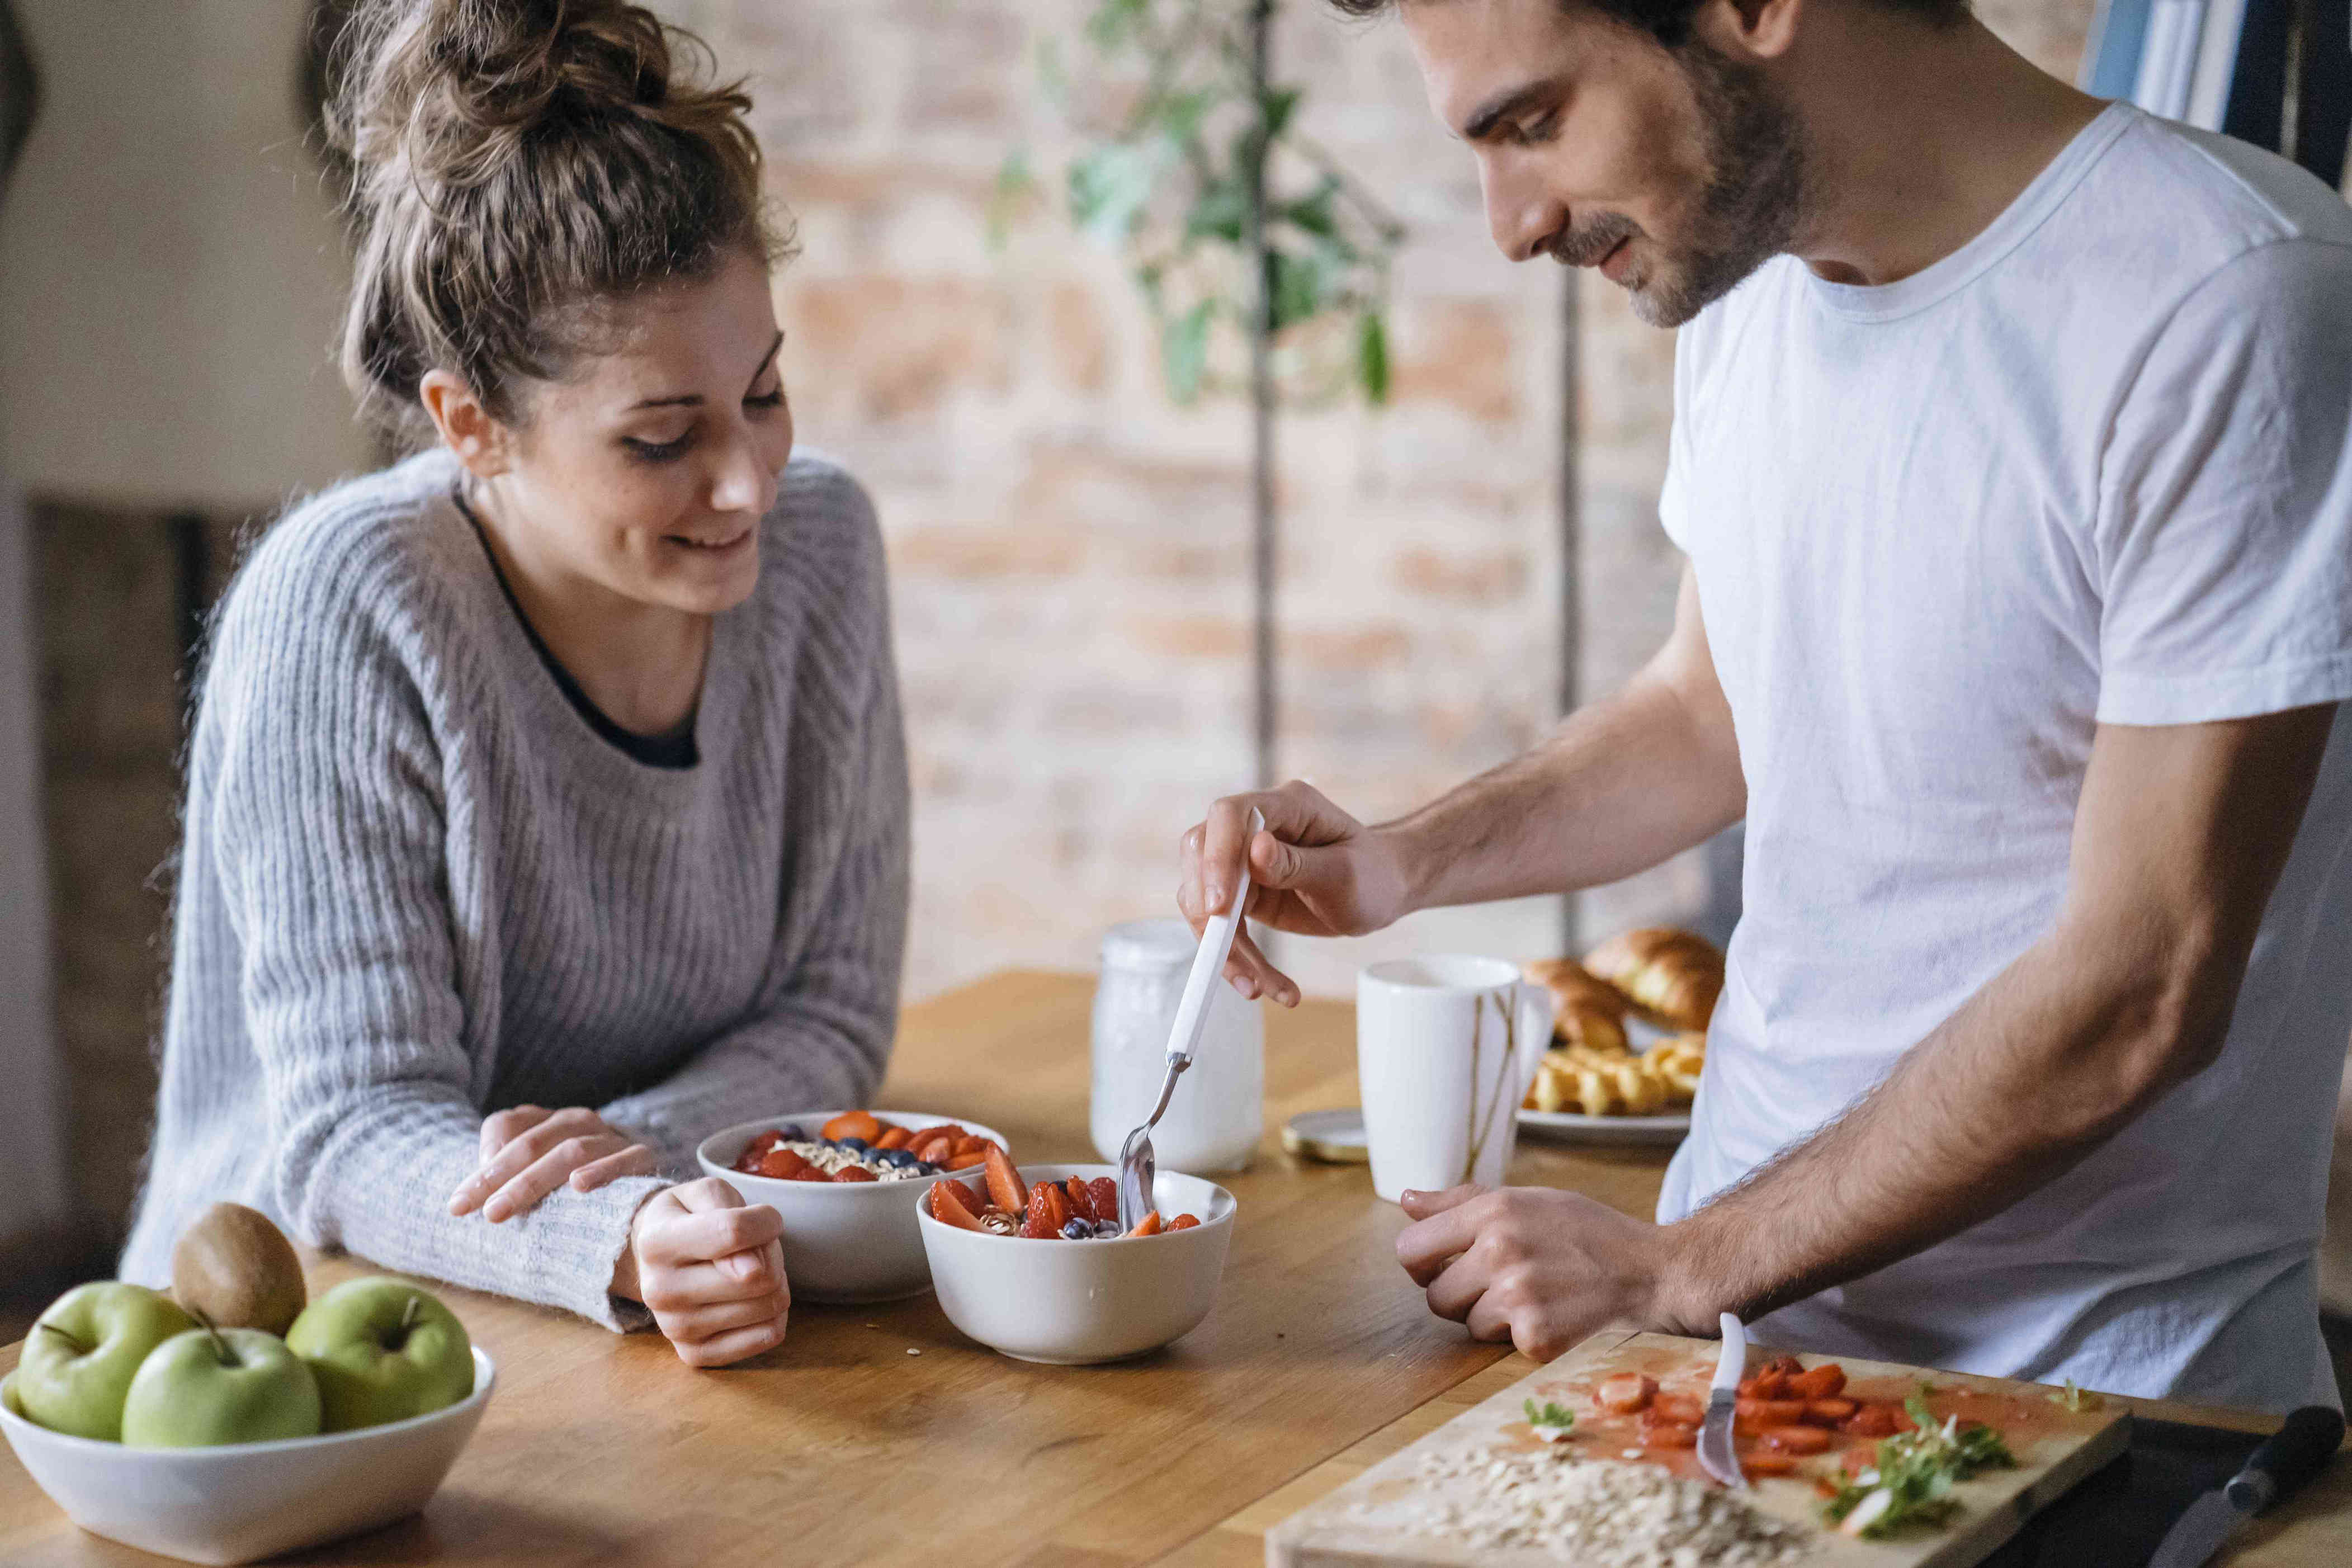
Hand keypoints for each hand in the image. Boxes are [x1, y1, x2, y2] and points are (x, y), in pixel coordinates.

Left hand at [449, 1105, 658, 1221]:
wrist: (637, 1183)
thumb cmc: (572, 1187)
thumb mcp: (534, 1177)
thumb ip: (506, 1175)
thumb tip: (480, 1195)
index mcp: (544, 1119)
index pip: (504, 1127)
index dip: (480, 1164)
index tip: (458, 1206)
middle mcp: (576, 1120)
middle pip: (531, 1143)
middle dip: (500, 1179)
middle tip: (481, 1213)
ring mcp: (609, 1136)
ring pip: (570, 1151)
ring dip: (533, 1181)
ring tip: (504, 1210)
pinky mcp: (641, 1155)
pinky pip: (624, 1159)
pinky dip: (602, 1170)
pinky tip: (579, 1185)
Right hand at [614, 1178, 789, 1367]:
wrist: (660, 1258)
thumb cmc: (692, 1218)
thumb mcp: (707, 1193)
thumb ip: (729, 1213)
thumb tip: (752, 1270)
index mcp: (656, 1242)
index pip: (734, 1232)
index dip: (766, 1222)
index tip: (764, 1219)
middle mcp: (658, 1291)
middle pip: (760, 1275)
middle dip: (771, 1254)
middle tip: (753, 1248)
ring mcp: (675, 1328)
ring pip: (770, 1305)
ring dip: (775, 1281)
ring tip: (750, 1271)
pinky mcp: (695, 1354)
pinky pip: (768, 1336)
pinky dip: (774, 1314)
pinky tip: (752, 1300)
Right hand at [1177, 780, 1414, 1005]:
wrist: (1384, 893)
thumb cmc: (1373, 876)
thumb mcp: (1343, 875)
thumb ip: (1296, 864)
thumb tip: (1254, 849)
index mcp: (1286, 806)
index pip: (1230, 816)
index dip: (1216, 857)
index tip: (1220, 907)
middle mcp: (1256, 827)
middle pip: (1200, 853)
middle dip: (1207, 908)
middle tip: (1225, 953)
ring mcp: (1245, 860)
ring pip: (1204, 897)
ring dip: (1223, 946)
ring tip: (1256, 986)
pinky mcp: (1243, 892)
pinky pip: (1222, 925)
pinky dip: (1237, 959)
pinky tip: (1265, 985)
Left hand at [1394, 1184, 1693, 1361]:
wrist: (1652, 1270)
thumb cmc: (1587, 1232)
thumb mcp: (1526, 1200)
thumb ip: (1460, 1202)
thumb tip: (1406, 1200)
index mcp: (1492, 1211)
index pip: (1409, 1249)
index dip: (1424, 1265)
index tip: (1446, 1268)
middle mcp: (1500, 1250)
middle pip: (1435, 1297)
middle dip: (1460, 1298)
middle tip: (1501, 1286)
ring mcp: (1518, 1295)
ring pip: (1467, 1326)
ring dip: (1494, 1320)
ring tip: (1536, 1297)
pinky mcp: (1537, 1336)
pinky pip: (1502, 1347)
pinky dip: (1525, 1339)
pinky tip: (1555, 1317)